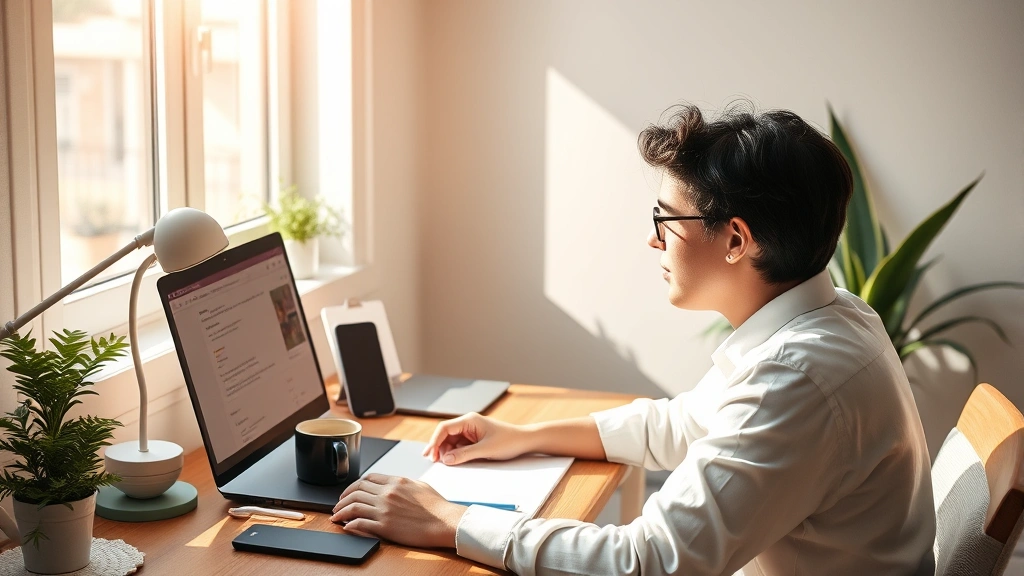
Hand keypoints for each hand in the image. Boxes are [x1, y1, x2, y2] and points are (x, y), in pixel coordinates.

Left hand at [330, 474, 466, 548]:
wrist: (445, 522)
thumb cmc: (437, 506)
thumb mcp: (419, 485)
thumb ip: (403, 483)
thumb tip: (393, 484)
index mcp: (395, 482)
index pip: (367, 479)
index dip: (353, 485)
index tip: (349, 492)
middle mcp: (387, 494)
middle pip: (356, 491)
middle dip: (342, 498)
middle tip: (337, 504)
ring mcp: (384, 510)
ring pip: (353, 506)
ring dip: (341, 511)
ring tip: (336, 516)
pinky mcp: (385, 526)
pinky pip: (360, 523)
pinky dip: (350, 523)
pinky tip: (347, 526)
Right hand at [422, 412, 529, 464]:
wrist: (524, 441)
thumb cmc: (508, 442)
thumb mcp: (485, 450)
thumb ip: (464, 455)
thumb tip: (445, 460)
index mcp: (469, 420)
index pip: (444, 428)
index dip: (434, 441)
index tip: (430, 455)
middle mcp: (467, 423)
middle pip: (445, 435)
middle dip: (439, 447)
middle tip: (434, 462)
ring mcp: (470, 431)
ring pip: (451, 441)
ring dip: (446, 451)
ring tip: (445, 464)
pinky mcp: (474, 439)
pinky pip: (459, 445)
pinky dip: (455, 453)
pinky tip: (454, 461)